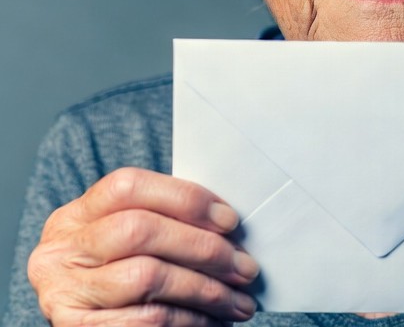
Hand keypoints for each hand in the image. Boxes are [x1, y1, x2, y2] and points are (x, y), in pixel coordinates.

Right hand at [28, 167, 258, 325]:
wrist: (78, 322)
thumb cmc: (120, 267)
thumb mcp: (129, 235)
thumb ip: (167, 221)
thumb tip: (228, 227)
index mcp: (78, 214)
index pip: (129, 187)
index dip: (185, 199)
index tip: (230, 220)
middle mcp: (62, 250)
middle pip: (139, 231)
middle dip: (203, 247)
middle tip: (245, 266)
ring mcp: (64, 293)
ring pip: (147, 277)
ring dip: (205, 290)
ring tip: (239, 299)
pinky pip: (144, 321)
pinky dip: (188, 319)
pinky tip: (213, 320)